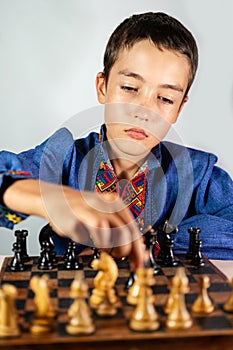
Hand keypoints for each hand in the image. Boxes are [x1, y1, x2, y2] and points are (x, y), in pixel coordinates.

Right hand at [4, 179, 143, 268]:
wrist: (57, 199)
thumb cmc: (84, 210)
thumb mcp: (106, 214)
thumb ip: (121, 229)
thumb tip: (137, 249)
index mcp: (117, 204)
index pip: (134, 231)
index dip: (138, 251)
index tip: (139, 265)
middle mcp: (106, 206)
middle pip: (125, 236)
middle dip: (124, 252)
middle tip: (118, 256)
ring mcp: (90, 213)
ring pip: (108, 240)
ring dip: (106, 248)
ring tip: (99, 243)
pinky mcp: (76, 221)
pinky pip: (87, 240)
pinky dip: (88, 243)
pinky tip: (84, 235)